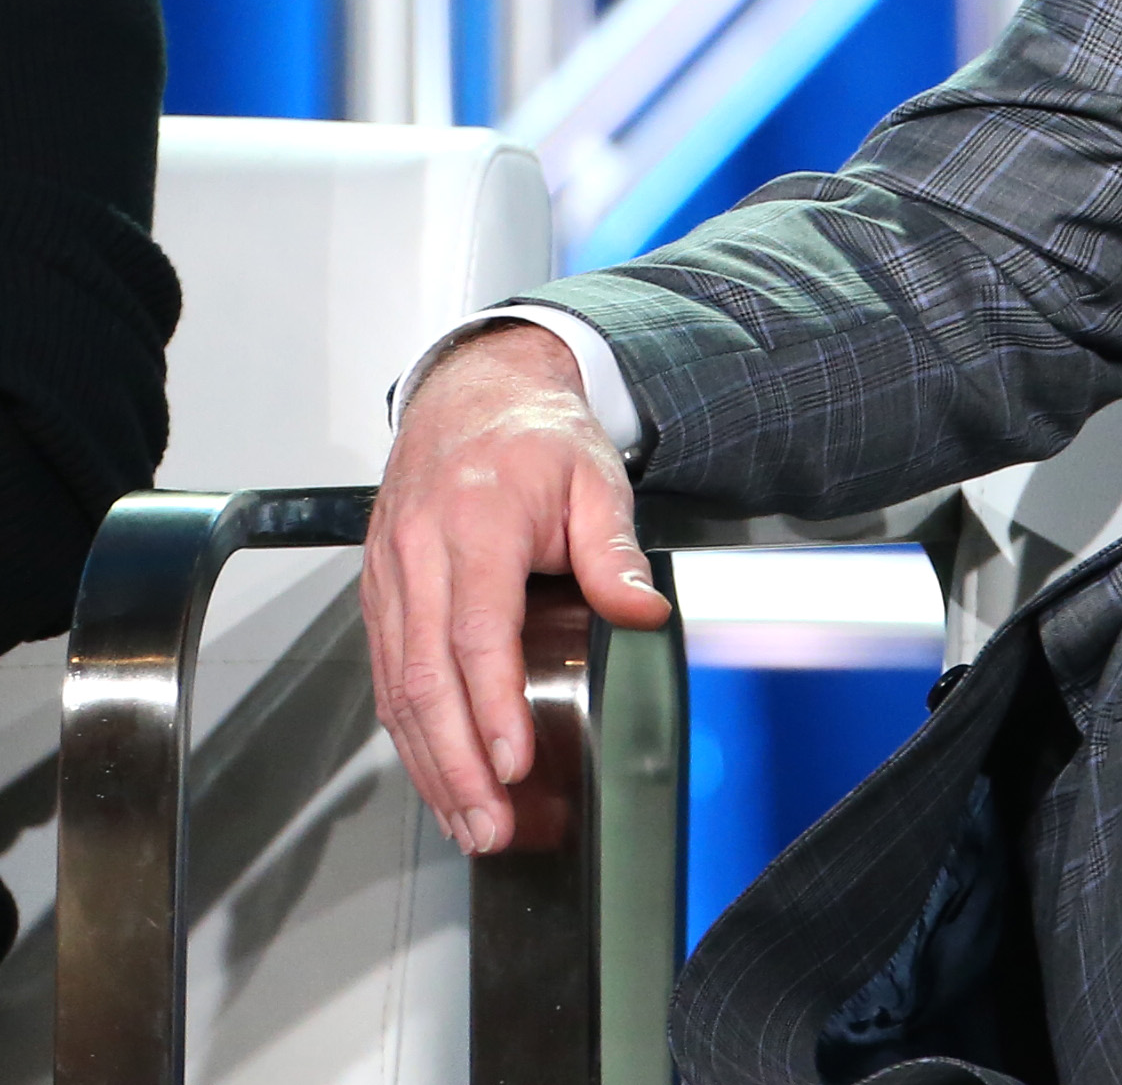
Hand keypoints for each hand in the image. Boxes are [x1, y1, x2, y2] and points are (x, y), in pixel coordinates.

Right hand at [363, 323, 672, 853]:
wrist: (472, 396)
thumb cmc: (537, 438)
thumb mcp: (596, 478)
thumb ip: (614, 551)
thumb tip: (644, 612)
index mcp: (474, 522)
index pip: (477, 632)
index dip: (492, 705)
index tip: (513, 760)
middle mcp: (418, 554)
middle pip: (426, 676)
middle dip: (455, 762)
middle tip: (488, 823)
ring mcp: (389, 576)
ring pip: (396, 686)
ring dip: (428, 762)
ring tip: (467, 821)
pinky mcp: (378, 593)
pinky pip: (387, 674)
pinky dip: (408, 732)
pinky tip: (436, 774)